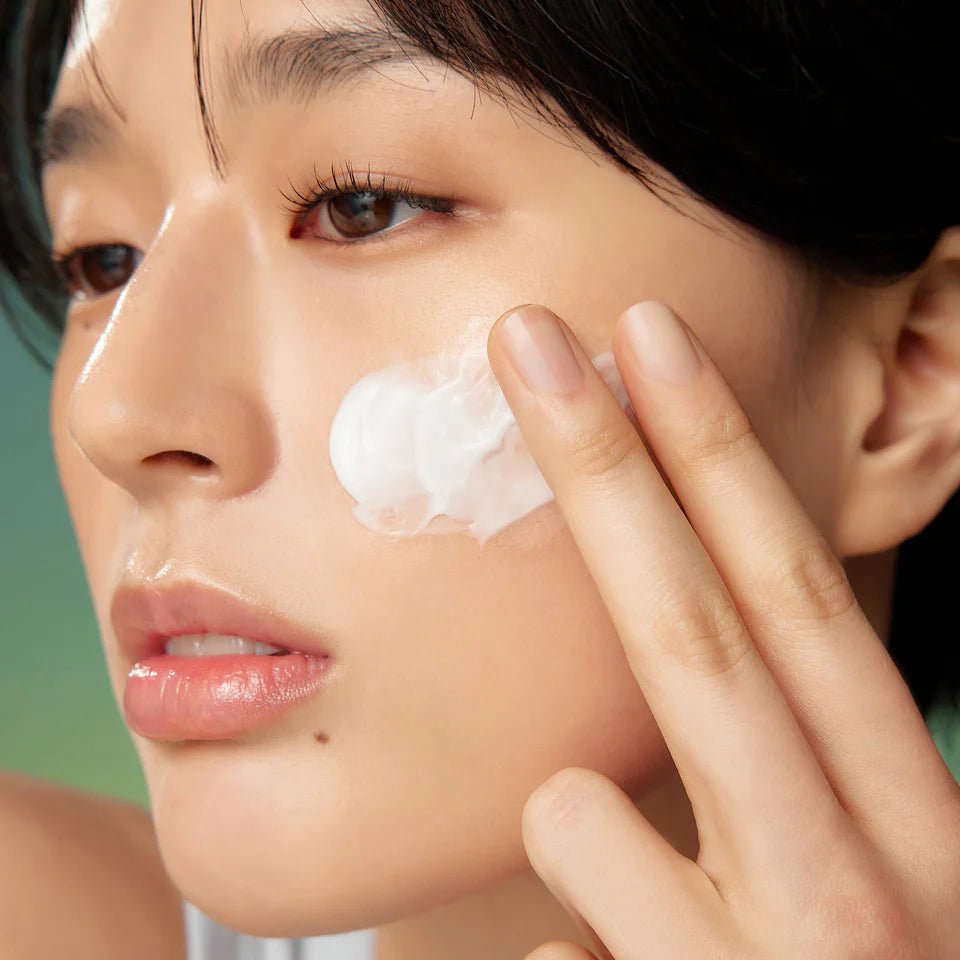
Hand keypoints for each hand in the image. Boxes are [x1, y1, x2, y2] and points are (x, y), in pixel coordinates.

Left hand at [486, 301, 959, 959]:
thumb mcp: (876, 892)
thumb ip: (783, 794)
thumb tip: (619, 766)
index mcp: (914, 811)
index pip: (794, 592)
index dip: (718, 457)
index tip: (644, 343)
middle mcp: (869, 875)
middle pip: (699, 623)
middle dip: (612, 465)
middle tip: (540, 339)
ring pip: (582, 807)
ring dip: (583, 831)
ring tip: (653, 904)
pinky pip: (556, 936)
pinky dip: (575, 951)